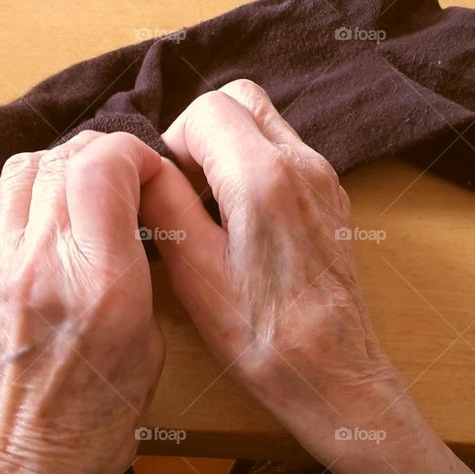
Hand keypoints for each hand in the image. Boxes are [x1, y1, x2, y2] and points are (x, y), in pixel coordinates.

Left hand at [0, 131, 164, 473]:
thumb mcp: (148, 351)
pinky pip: (7, 207)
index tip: (151, 174)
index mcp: (99, 287)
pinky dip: (39, 196)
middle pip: (63, 157)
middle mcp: (42, 265)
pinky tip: (60, 224)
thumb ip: (142, 274)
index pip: (102, 167)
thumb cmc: (94, 427)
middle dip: (104, 152)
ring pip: (26, 169)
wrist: (14, 469)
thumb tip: (134, 221)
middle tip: (126, 177)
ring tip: (91, 190)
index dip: (133, 153)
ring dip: (65, 164)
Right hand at [140, 79, 410, 461]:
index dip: (172, 141)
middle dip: (200, 130)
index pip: (206, 109)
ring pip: (265, 123)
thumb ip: (163, 201)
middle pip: (240, 99)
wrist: (332, 374)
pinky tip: (239, 220)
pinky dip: (253, 165)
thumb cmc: (260, 335)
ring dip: (227, 146)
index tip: (164, 186)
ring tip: (209, 206)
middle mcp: (303, 164)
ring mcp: (324, 178)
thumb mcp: (192, 269)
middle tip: (183, 185)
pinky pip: (285, 153)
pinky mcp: (331, 198)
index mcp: (263, 177)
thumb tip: (142, 165)